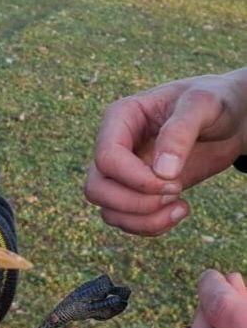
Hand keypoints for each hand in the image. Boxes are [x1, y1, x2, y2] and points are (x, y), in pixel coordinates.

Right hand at [85, 68, 246, 234]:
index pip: (106, 158)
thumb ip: (180, 132)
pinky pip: (128, 220)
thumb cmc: (215, 101)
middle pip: (96, 189)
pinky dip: (151, 226)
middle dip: (135, 203)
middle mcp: (115, 146)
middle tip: (176, 193)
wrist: (230, 118)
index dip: (135, 179)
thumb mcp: (202, 104)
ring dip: (144, 220)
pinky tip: (181, 210)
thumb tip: (162, 172)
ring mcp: (124, 171)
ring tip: (181, 207)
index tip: (175, 182)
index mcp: (121, 118)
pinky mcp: (139, 191)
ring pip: (109, 210)